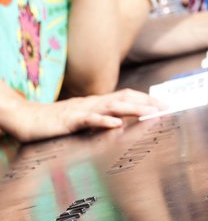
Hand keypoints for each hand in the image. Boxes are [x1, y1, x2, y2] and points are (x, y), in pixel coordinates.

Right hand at [6, 90, 161, 142]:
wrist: (28, 120)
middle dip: (147, 102)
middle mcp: (93, 102)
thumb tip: (123, 122)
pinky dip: (104, 121)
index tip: (165, 105)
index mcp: (98, 101)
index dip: (147, 98)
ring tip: (150, 112)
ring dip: (133, 108)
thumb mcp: (85, 118)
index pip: (127, 95)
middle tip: (166, 108)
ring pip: (111, 106)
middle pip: (125, 97)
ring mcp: (82, 109)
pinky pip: (89, 119)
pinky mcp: (70, 120)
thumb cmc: (57, 121)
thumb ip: (103, 118)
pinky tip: (117, 124)